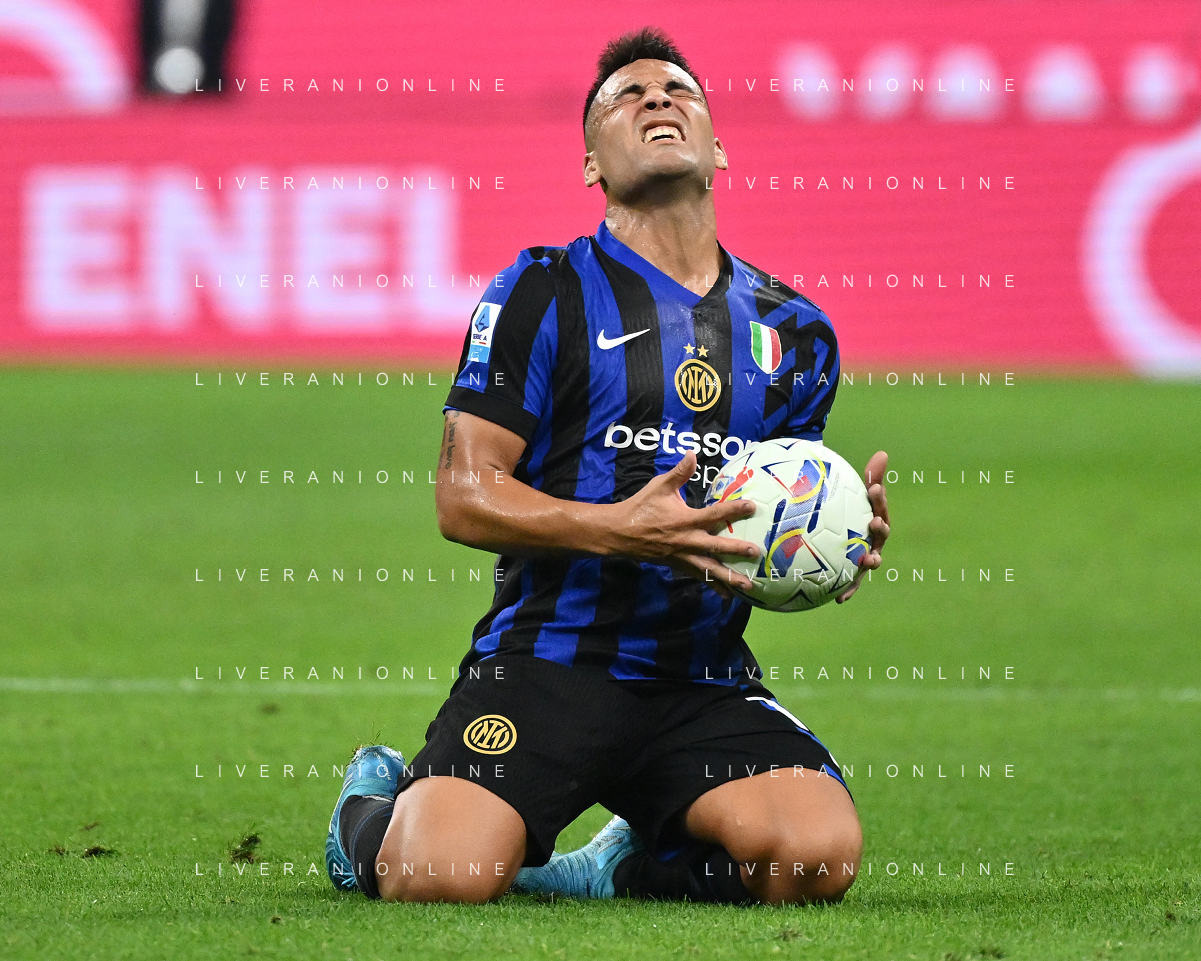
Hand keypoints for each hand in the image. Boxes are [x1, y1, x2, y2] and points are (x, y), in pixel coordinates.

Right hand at [605, 452, 760, 597]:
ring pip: (709, 569)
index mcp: (684, 520)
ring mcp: (682, 556)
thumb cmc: (641, 507)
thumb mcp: (659, 487)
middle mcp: (686, 540)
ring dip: (729, 578)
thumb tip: (693, 454)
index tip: (752, 507)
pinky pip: (699, 577)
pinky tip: (727, 596)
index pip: (714, 514)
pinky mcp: (678, 566)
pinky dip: (713, 586)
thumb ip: (679, 473)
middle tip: (756, 552)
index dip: (733, 510)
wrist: (619, 533)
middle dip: (736, 550)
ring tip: (748, 586)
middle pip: (716, 547)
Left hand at [836, 450, 890, 603]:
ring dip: (871, 561)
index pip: (879, 507)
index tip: (874, 488)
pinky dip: (848, 591)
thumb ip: (868, 478)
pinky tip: (840, 600)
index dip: (879, 499)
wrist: (838, 538)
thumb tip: (883, 453)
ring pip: (871, 560)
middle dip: (880, 529)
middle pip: (880, 535)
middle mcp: (873, 541)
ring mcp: (864, 558)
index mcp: (875, 521)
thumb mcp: (855, 497)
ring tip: (867, 561)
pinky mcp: (853, 574)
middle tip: (875, 522)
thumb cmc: (849, 514)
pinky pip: (851, 584)